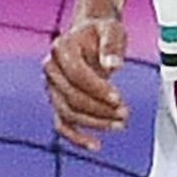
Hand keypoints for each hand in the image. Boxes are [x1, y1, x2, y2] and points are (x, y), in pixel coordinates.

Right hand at [46, 5, 131, 147]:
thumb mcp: (112, 30)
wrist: (91, 35)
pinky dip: (77, 137)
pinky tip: (96, 145)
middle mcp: (51, 68)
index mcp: (61, 48)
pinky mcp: (57, 101)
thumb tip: (112, 66)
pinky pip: (62, 124)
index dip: (97, 89)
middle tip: (125, 114)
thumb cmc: (103, 32)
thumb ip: (112, 46)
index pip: (76, 74)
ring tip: (120, 124)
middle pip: (71, 96)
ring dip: (94, 123)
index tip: (119, 98)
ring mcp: (51, 86)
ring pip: (67, 113)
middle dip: (99, 109)